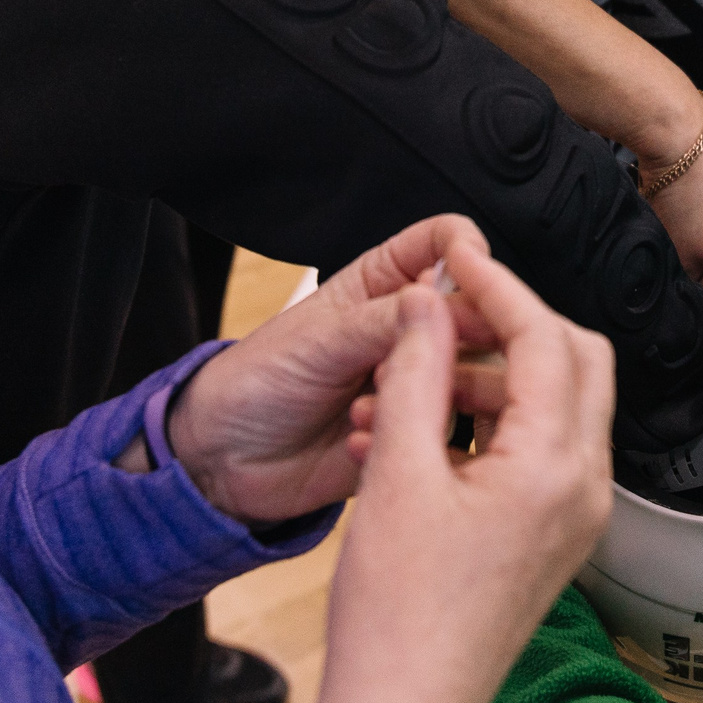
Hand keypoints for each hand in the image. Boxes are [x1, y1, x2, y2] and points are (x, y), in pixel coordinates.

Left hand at [160, 215, 488, 523]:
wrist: (227, 458)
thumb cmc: (259, 380)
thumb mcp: (317, 340)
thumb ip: (381, 320)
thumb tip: (441, 298)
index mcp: (384, 283)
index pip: (445, 243)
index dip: (466, 251)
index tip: (471, 274)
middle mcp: (410, 329)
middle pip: (476, 311)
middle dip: (457, 335)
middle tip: (422, 360)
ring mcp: (417, 380)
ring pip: (472, 373)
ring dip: (430, 389)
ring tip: (373, 404)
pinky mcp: (417, 431)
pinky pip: (448, 430)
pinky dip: (413, 433)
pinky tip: (362, 440)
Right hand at [314, 239, 614, 702]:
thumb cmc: (396, 615)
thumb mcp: (395, 474)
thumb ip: (417, 374)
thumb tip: (432, 302)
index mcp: (556, 468)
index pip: (547, 340)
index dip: (499, 287)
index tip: (458, 258)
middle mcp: (584, 488)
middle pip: (574, 362)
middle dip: (511, 326)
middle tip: (446, 311)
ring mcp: (574, 517)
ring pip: (553, 406)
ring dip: (487, 378)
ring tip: (402, 385)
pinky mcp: (550, 539)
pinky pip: (534, 453)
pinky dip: (486, 425)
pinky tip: (413, 432)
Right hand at [644, 120, 702, 323]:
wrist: (680, 137)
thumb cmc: (695, 167)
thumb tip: (699, 291)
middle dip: (702, 311)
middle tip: (681, 307)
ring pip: (700, 297)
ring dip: (681, 291)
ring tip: (665, 269)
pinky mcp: (699, 252)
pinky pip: (680, 282)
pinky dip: (666, 277)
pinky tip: (657, 256)